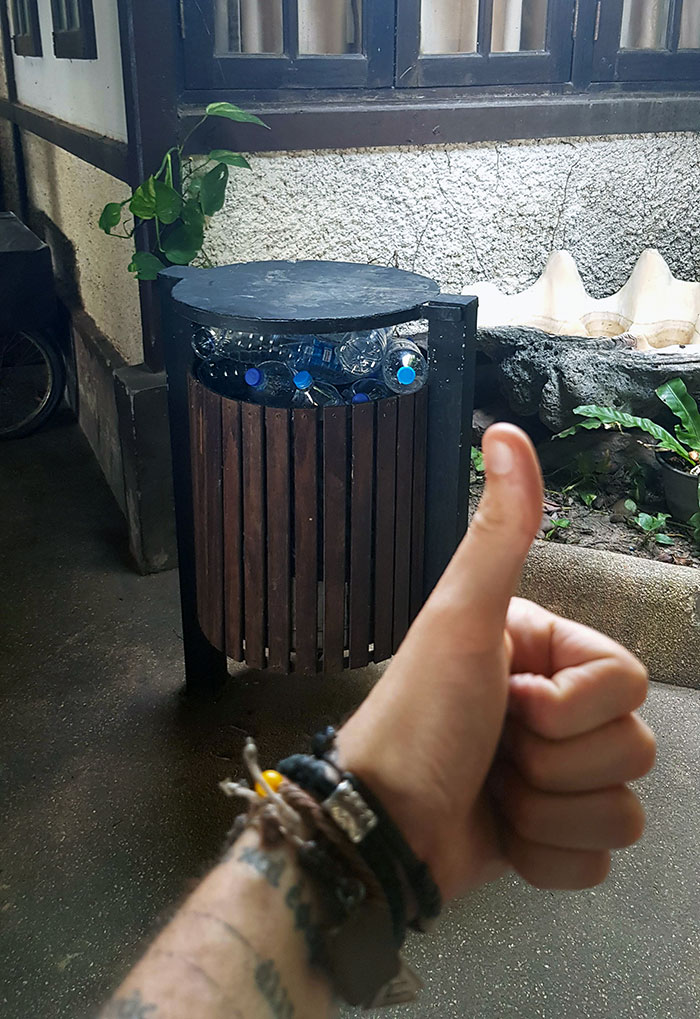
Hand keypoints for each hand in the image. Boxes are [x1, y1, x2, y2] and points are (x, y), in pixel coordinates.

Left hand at [337, 424, 655, 900]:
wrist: (380, 825)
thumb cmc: (418, 715)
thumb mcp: (460, 618)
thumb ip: (498, 534)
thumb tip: (506, 433)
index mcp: (547, 656)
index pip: (627, 685)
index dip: (569, 708)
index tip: (508, 703)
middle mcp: (556, 711)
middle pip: (632, 748)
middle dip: (554, 764)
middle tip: (494, 750)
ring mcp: (557, 778)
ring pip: (622, 810)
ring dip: (547, 812)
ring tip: (491, 792)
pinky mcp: (551, 837)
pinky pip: (596, 860)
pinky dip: (545, 857)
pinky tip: (500, 834)